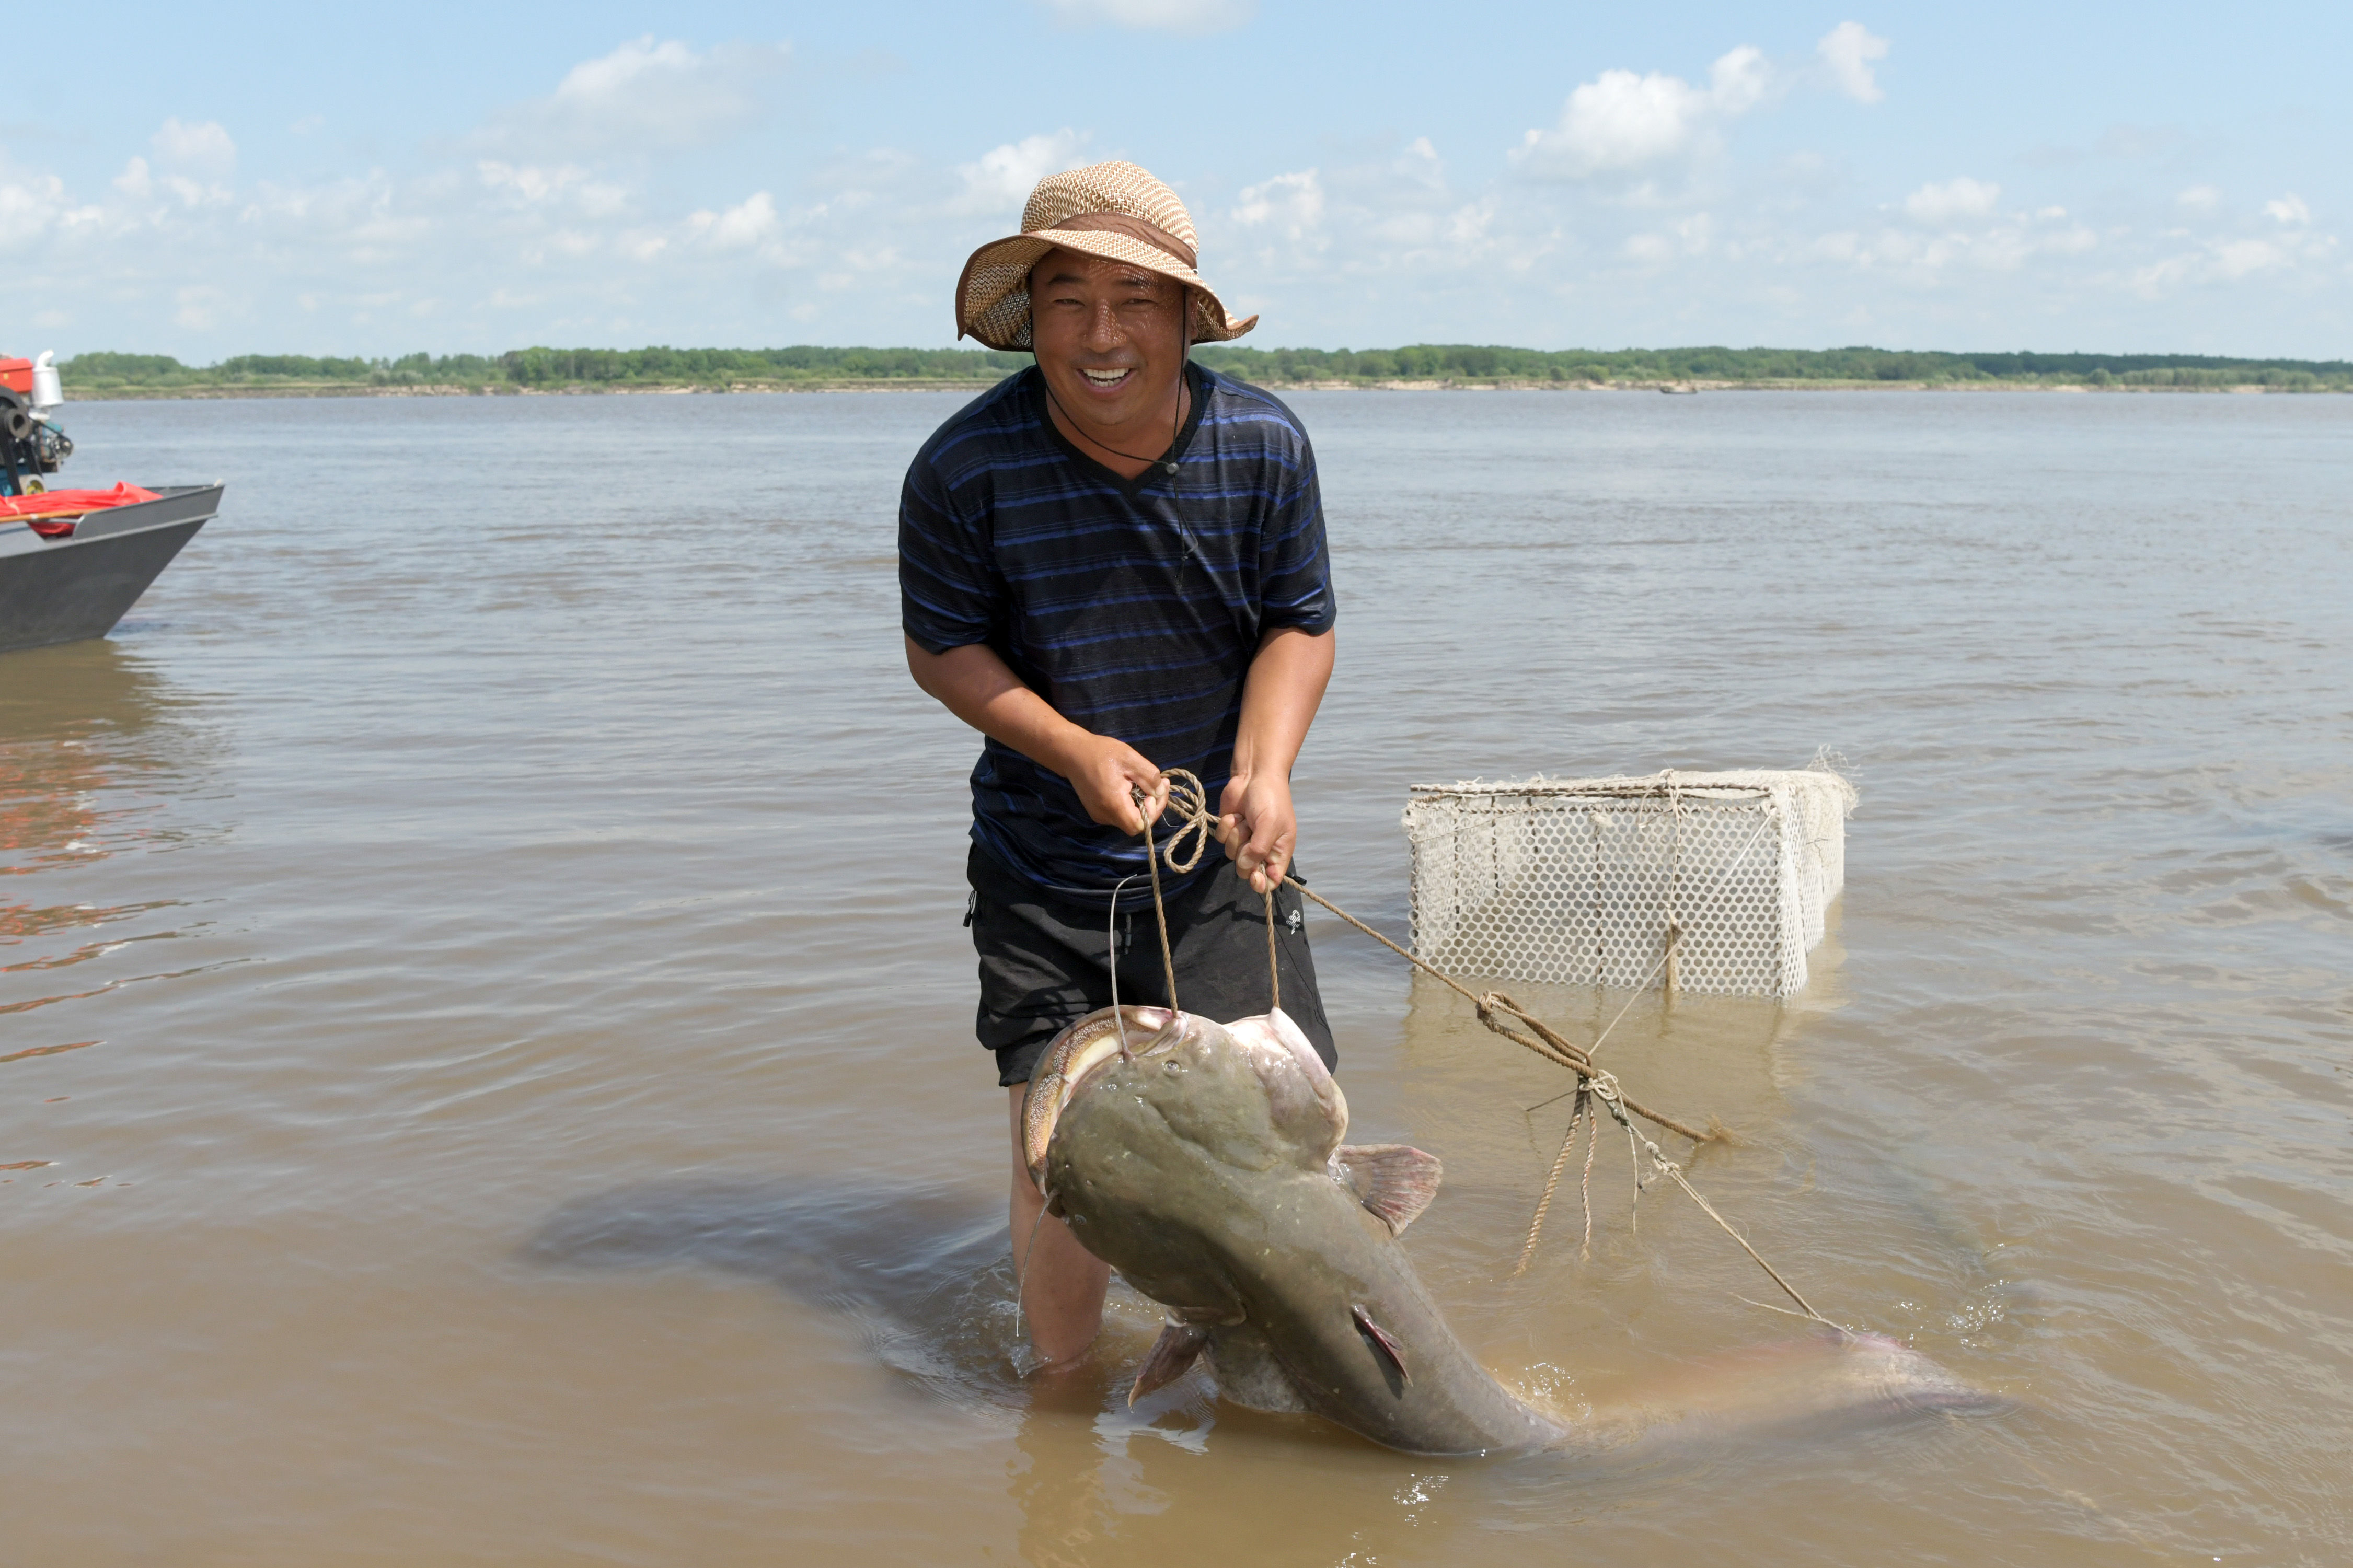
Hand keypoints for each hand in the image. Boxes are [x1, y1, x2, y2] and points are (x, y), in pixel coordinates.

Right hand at [1061, 732, 1168, 834]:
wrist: (1073, 753)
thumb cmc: (1101, 753)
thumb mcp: (1130, 758)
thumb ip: (1149, 777)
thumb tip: (1160, 792)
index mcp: (1113, 805)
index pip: (1139, 826)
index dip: (1154, 812)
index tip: (1156, 791)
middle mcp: (1105, 815)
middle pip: (1135, 824)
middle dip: (1151, 806)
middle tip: (1159, 784)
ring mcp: (1099, 815)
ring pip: (1127, 819)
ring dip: (1140, 804)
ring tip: (1144, 782)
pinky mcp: (1096, 811)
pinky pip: (1119, 814)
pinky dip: (1129, 804)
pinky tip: (1130, 786)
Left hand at [1216, 769, 1296, 893]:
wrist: (1254, 774)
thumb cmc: (1270, 799)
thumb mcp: (1270, 825)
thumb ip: (1259, 850)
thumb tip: (1246, 868)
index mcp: (1279, 852)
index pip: (1271, 881)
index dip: (1261, 883)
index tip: (1254, 875)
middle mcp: (1261, 850)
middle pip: (1246, 870)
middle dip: (1244, 853)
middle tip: (1251, 834)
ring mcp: (1244, 841)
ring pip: (1232, 855)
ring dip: (1237, 835)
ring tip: (1246, 818)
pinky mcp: (1229, 831)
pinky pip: (1221, 841)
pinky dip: (1227, 828)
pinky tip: (1236, 815)